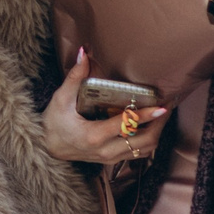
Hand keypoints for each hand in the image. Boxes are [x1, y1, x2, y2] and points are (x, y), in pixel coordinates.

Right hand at [39, 48, 169, 165]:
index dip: (145, 116)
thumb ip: (75, 77)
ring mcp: (111, 158)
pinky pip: (138, 153)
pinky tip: (151, 126)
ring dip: (157, 132)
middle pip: (143, 141)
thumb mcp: (61, 99)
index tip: (160, 107)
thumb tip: (84, 54)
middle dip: (159, 124)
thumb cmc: (53, 123)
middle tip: (167, 106)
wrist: (47, 148)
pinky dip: (149, 140)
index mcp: (94, 135)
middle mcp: (106, 150)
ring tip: (162, 114)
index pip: (125, 125)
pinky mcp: (113, 160)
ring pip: (145, 149)